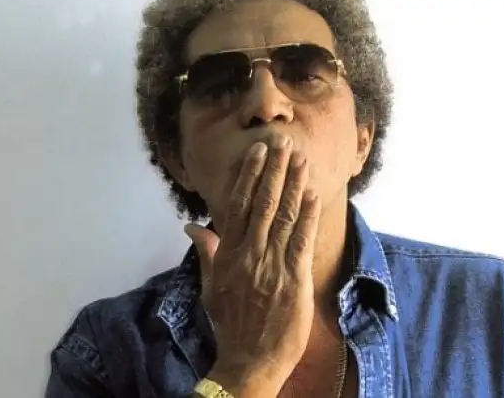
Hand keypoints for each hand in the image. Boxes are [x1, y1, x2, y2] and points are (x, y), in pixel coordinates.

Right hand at [184, 135, 320, 395]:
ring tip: (300, 159)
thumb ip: (207, 253)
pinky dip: (306, 216)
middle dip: (274, 171)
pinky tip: (312, 194)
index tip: (259, 153)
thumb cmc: (231, 325)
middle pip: (262, 204)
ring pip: (283, 216)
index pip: (239, 206)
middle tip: (284, 143)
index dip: (250, 176)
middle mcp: (249, 254)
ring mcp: (272, 265)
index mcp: (228, 254)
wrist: (248, 361)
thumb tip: (191, 227)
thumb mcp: (211, 288)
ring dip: (293, 185)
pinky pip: (301, 240)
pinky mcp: (294, 279)